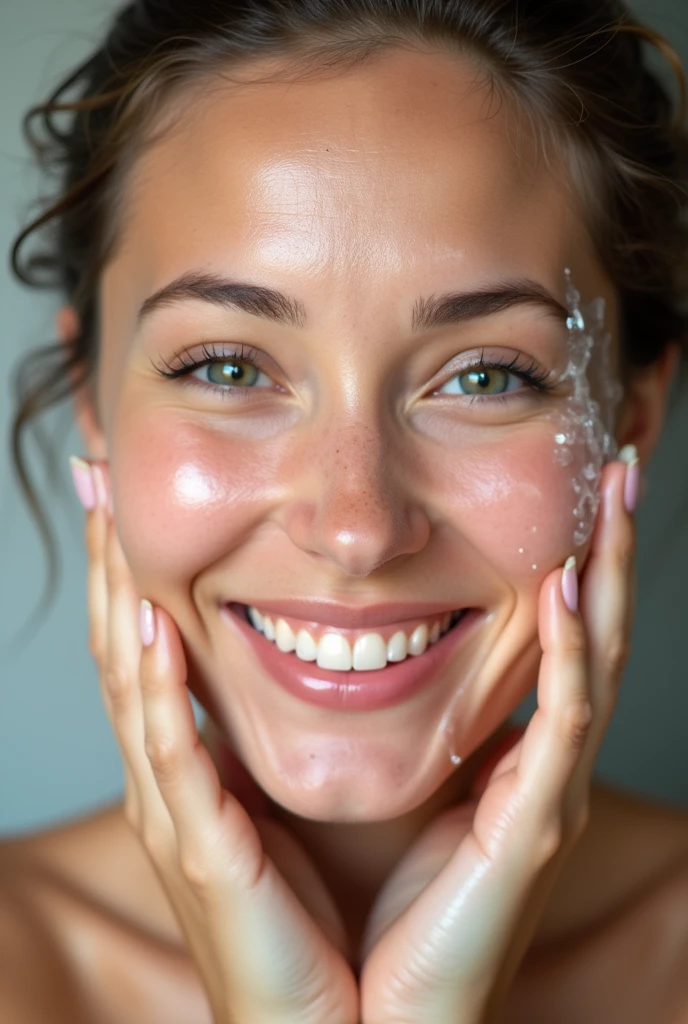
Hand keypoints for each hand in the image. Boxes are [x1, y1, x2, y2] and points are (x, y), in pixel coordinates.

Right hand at [71, 456, 358, 1023]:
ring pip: (133, 685)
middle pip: (126, 646)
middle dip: (113, 559)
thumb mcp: (311, 798)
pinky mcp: (204, 853)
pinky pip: (172, 756)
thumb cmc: (341, 916)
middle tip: (97, 474)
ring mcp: (177, 816)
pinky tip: (152, 626)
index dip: (137, 568)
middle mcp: (172, 782)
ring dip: (121, 596)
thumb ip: (306, 733)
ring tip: (111, 520)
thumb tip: (345, 650)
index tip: (132, 493)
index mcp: (199, 768)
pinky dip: (158, 688)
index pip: (155, 646)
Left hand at [357, 453, 637, 1023]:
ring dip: (610, 574)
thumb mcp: (386, 793)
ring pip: (596, 661)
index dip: (573, 567)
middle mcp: (541, 768)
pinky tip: (566, 591)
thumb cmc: (370, 914)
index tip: (573, 496)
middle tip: (617, 466)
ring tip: (615, 493)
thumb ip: (393, 730)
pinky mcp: (531, 829)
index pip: (556, 642)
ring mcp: (546, 795)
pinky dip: (569, 654)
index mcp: (509, 759)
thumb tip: (348, 654)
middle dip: (611, 548)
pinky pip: (561, 724)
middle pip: (592, 634)